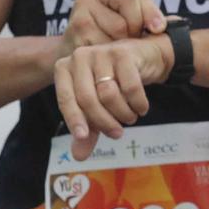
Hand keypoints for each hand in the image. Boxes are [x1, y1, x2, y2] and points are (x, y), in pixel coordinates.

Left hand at [55, 35, 172, 159]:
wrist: (143, 57)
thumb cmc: (115, 82)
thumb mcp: (98, 107)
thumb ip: (88, 129)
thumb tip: (79, 156)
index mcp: (65, 68)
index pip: (65, 99)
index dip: (74, 120)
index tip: (83, 137)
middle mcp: (80, 57)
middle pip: (87, 99)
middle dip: (103, 121)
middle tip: (117, 133)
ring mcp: (101, 52)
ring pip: (109, 94)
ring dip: (122, 113)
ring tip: (129, 118)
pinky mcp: (123, 53)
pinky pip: (130, 87)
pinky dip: (137, 104)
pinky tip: (141, 108)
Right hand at [58, 0, 165, 60]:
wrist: (79, 49)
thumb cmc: (114, 30)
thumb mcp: (134, 15)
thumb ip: (149, 15)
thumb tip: (161, 26)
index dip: (150, 15)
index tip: (158, 29)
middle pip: (127, 18)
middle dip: (135, 33)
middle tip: (131, 38)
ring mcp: (79, 11)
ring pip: (118, 32)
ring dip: (123, 44)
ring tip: (117, 43)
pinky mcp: (74, 33)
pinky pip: (104, 47)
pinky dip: (110, 54)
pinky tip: (106, 52)